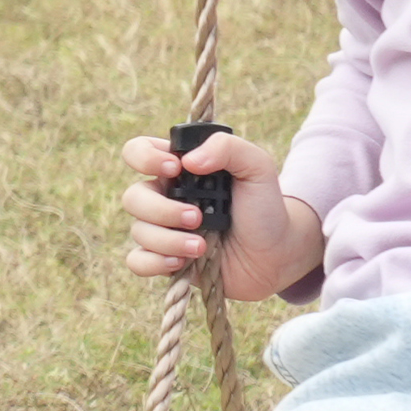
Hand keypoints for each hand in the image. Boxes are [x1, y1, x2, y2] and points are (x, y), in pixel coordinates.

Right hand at [119, 129, 324, 303]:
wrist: (276, 256)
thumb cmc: (265, 208)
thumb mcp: (257, 167)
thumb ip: (227, 148)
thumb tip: (189, 161)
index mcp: (181, 169)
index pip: (139, 151)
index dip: (146, 157)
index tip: (176, 169)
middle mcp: (166, 197)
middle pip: (133, 197)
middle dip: (162, 210)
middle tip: (197, 217)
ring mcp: (164, 230)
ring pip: (138, 231)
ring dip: (168, 240)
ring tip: (200, 247)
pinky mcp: (165, 260)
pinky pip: (137, 261)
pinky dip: (155, 262)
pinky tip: (181, 263)